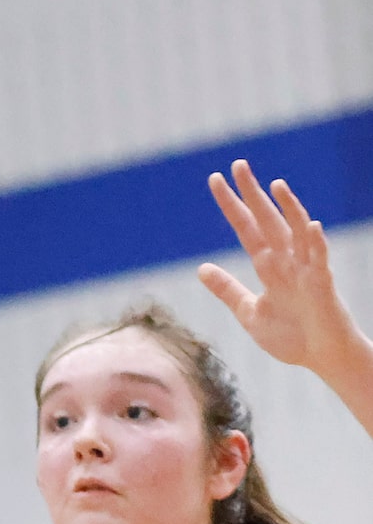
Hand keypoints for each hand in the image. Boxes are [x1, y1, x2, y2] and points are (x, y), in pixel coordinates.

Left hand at [201, 160, 362, 370]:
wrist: (321, 358)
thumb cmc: (290, 336)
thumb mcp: (248, 311)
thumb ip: (227, 289)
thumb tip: (201, 268)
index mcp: (268, 266)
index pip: (246, 228)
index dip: (231, 205)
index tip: (216, 180)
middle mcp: (287, 261)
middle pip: (267, 221)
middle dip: (253, 194)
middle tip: (238, 165)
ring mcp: (306, 270)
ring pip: (296, 232)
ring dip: (287, 209)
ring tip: (274, 185)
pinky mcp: (322, 285)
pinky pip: (319, 260)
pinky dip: (315, 243)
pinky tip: (311, 225)